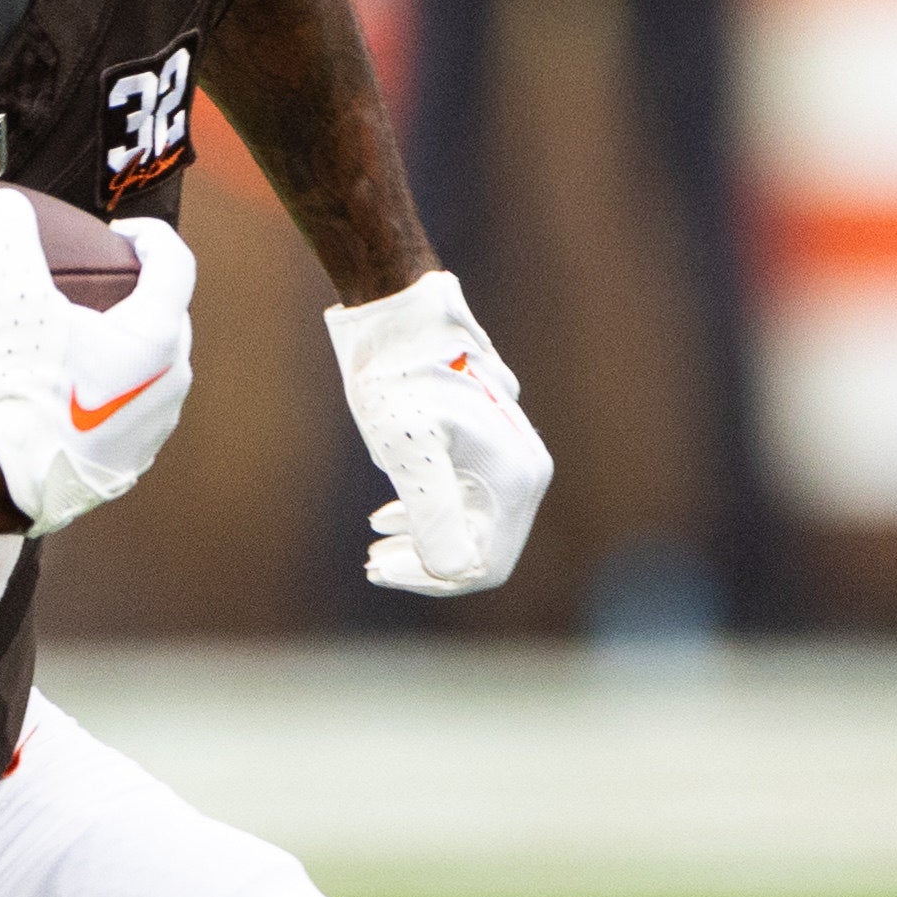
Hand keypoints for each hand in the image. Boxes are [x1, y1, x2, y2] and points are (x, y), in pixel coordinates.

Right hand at [0, 190, 196, 536]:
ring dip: (131, 345)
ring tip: (89, 339)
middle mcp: (171, 379)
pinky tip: (77, 391)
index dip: (149, 236)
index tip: (118, 234)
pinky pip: (138, 409)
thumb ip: (13, 245)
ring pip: (158, 366)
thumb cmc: (21, 391)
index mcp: (156, 335)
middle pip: (171, 314)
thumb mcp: (12, 305)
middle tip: (103, 283)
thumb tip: (4, 204)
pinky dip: (116, 390)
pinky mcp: (136, 457)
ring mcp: (158, 422)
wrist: (8, 478)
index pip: (175, 261)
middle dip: (142, 291)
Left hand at [327, 270, 549, 596]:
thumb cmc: (400, 380)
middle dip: (425, 565)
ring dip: (422, 544)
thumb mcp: (409, 449)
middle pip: (480, 550)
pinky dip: (426, 517)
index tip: (384, 567)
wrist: (400, 318)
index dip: (434, 578)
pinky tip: (386, 518)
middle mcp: (524, 472)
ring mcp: (507, 459)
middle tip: (372, 563)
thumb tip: (453, 571)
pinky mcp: (485, 447)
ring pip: (471, 527)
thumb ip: (433, 511)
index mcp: (516, 478)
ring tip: (375, 548)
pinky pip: (465, 502)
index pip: (485, 564)